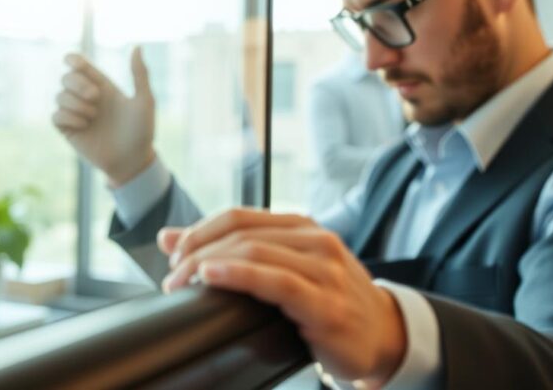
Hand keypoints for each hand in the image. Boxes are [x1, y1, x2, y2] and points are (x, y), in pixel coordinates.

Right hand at [52, 48, 155, 185]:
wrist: (133, 161)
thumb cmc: (142, 131)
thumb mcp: (144, 101)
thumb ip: (139, 74)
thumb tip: (137, 46)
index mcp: (103, 86)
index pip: (79, 65)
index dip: (73, 59)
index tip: (75, 63)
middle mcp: (87, 98)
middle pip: (66, 77)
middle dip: (78, 83)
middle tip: (96, 97)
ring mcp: (77, 114)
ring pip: (59, 95)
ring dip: (76, 103)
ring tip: (93, 117)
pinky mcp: (69, 131)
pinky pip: (56, 116)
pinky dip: (68, 117)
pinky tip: (84, 125)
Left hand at [158, 209, 406, 386]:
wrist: (384, 335)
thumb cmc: (331, 302)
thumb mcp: (284, 269)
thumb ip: (233, 250)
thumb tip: (168, 237)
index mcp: (303, 227)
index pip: (239, 216)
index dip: (199, 230)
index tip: (173, 253)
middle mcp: (316, 241)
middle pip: (242, 234)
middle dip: (196, 251)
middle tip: (172, 277)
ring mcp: (324, 271)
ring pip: (255, 252)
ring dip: (208, 264)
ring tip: (182, 283)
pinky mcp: (327, 304)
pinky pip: (277, 282)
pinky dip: (238, 274)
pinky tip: (212, 276)